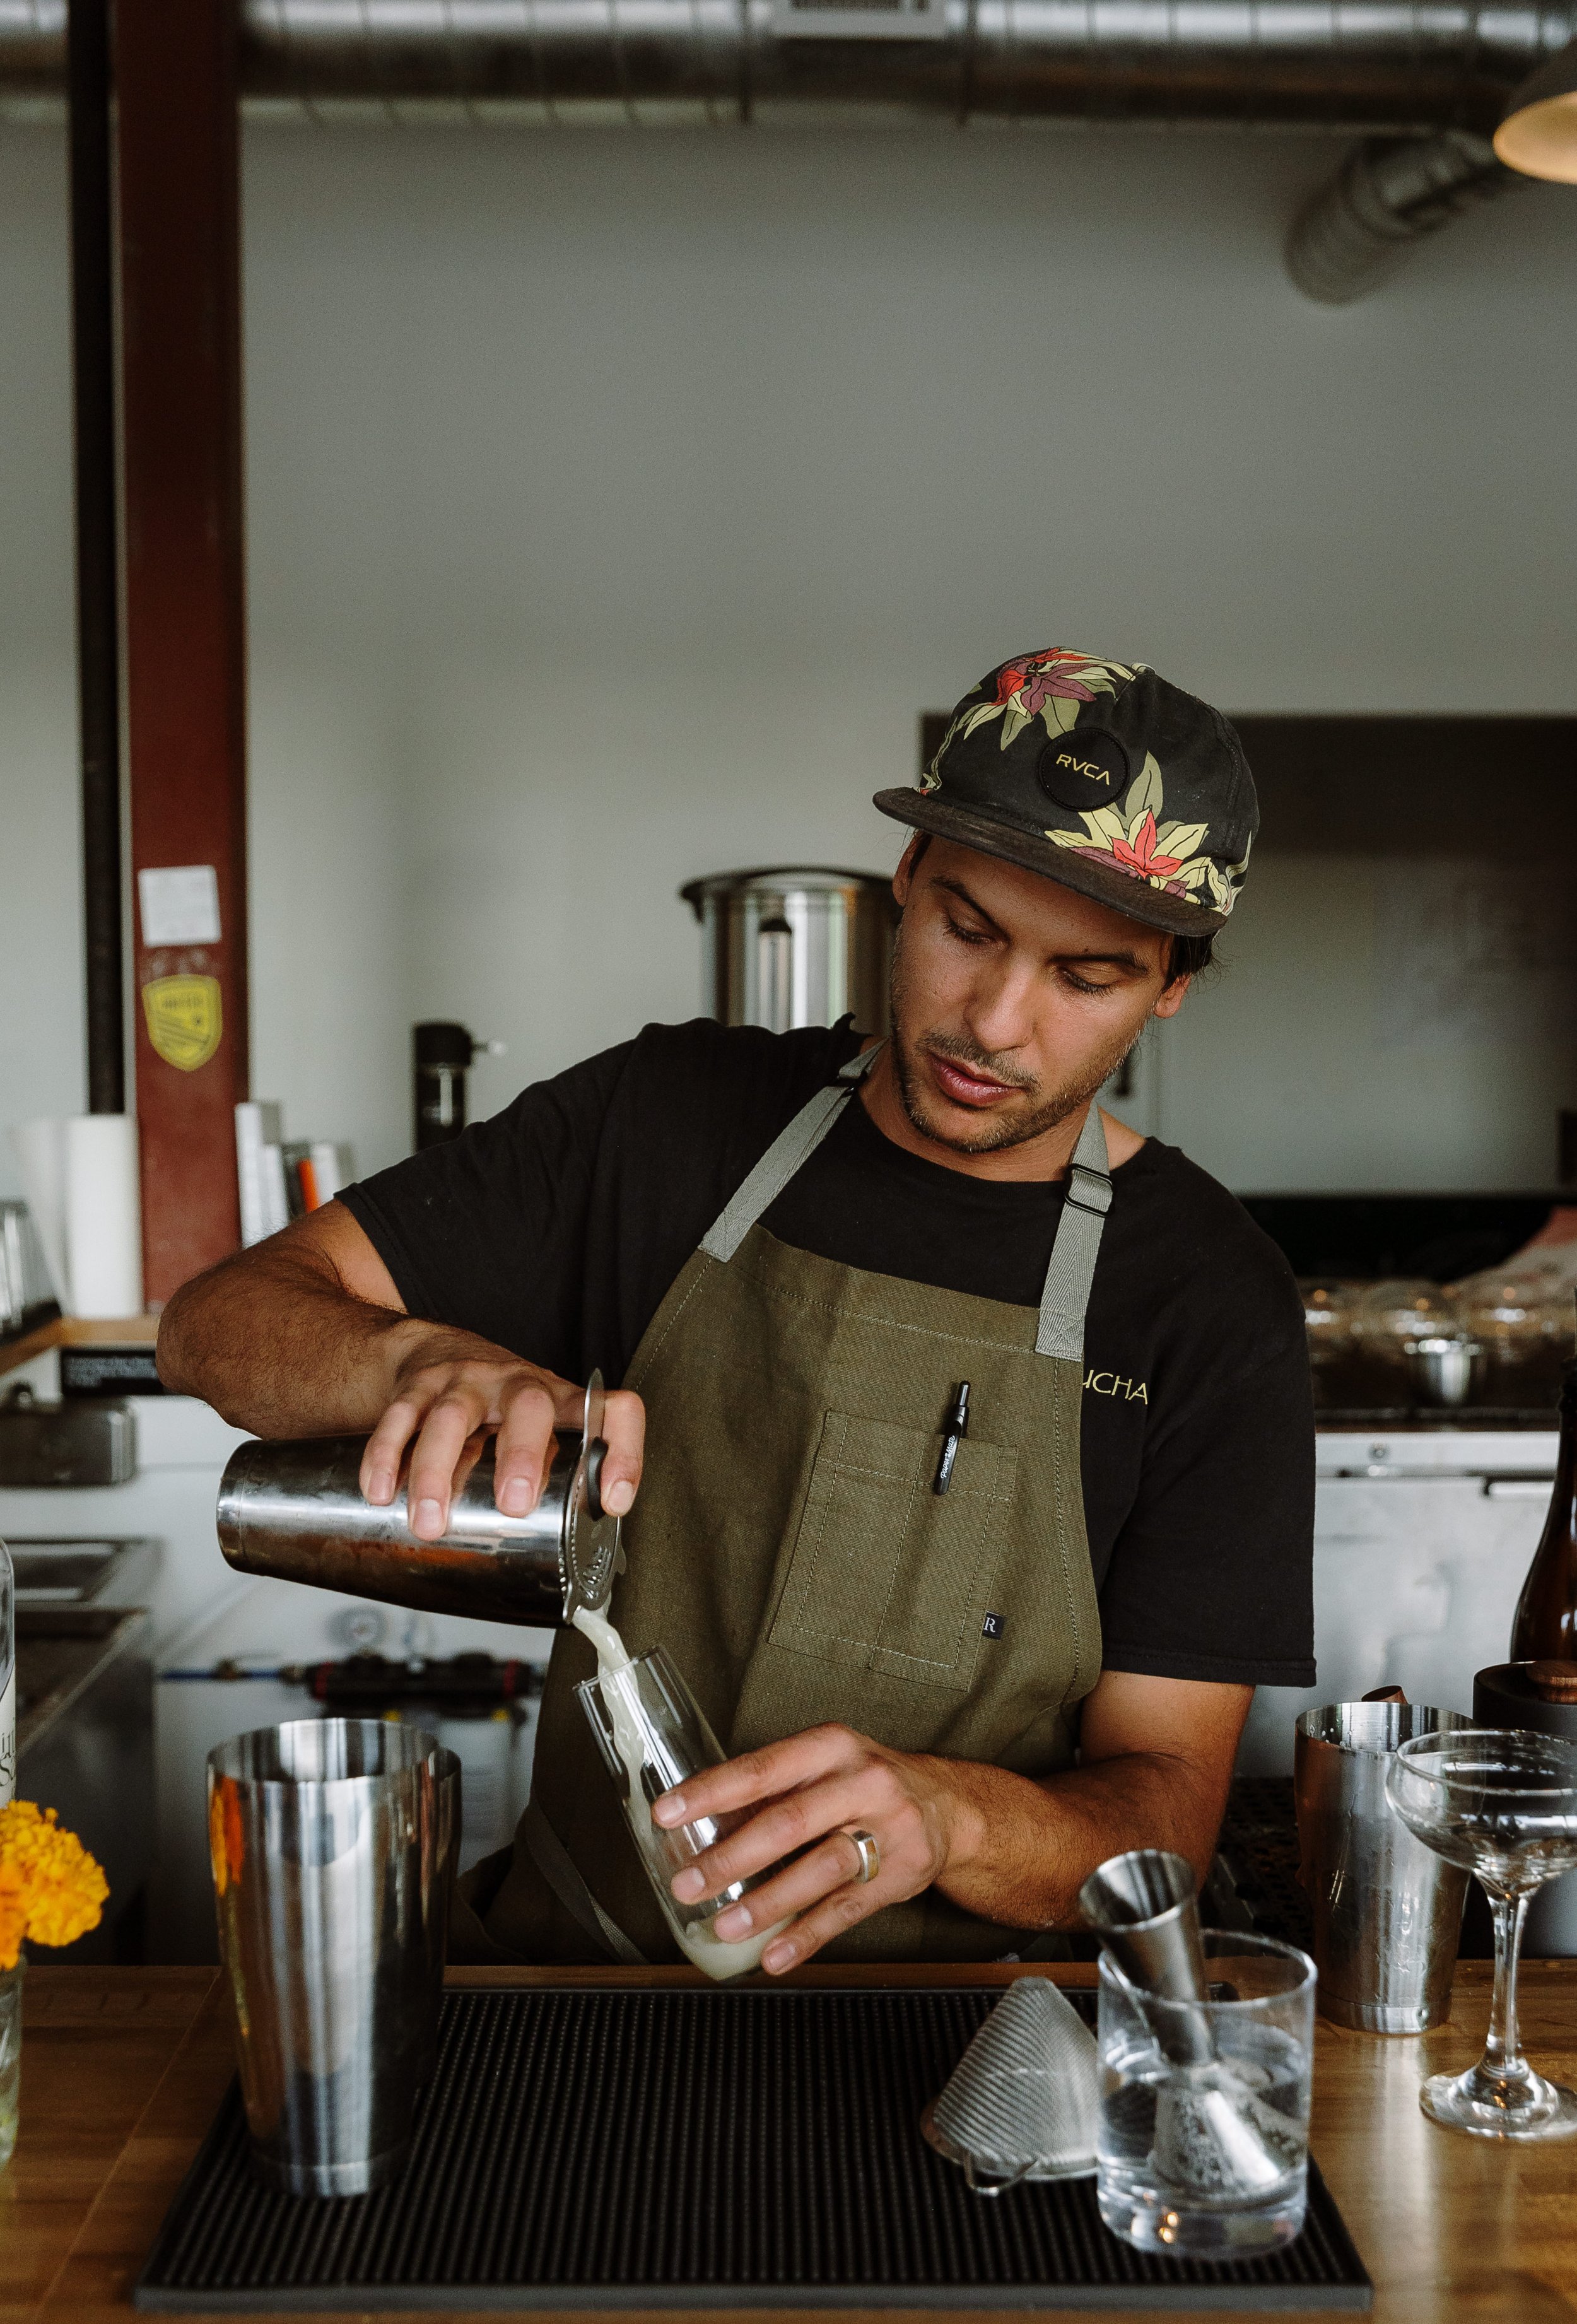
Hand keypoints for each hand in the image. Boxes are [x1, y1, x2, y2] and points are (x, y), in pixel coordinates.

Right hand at [357, 1334, 644, 1541]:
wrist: (435, 1351)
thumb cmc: (498, 1410)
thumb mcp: (539, 1433)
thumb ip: (557, 1478)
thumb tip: (582, 1550)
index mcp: (561, 1401)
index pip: (612, 1410)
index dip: (624, 1451)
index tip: (615, 1500)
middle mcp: (516, 1384)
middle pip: (528, 1407)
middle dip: (523, 1455)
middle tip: (512, 1504)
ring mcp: (463, 1383)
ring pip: (451, 1417)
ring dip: (437, 1472)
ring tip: (430, 1523)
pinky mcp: (416, 1388)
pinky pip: (398, 1419)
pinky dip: (386, 1457)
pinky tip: (381, 1492)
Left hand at [651, 1724, 975, 1973]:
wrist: (946, 1806)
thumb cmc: (865, 1783)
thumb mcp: (823, 1766)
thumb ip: (772, 1791)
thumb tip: (699, 1823)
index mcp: (830, 1747)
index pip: (762, 1769)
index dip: (712, 1792)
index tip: (668, 1813)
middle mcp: (861, 1782)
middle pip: (789, 1822)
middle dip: (732, 1857)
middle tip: (688, 1883)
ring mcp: (885, 1829)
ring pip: (820, 1868)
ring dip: (768, 1902)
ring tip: (725, 1926)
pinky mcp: (900, 1874)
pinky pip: (846, 1910)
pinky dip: (806, 1935)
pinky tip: (774, 1955)